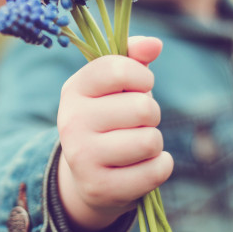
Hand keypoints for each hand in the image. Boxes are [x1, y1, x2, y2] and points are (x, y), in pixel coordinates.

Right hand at [56, 36, 173, 231]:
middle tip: (137, 122)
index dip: (142, 76)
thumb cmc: (110, 117)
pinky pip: (155, 171)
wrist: (88, 173)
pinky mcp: (99, 187)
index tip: (141, 86)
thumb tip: (155, 44)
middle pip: (142, 108)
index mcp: (74, 89)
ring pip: (150, 141)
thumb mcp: (115, 85)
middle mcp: (71, 121)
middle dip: (151, 114)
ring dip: (154, 141)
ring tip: (137, 144)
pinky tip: (145, 165)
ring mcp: (82, 157)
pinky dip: (161, 166)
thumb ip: (134, 57)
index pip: (117, 68)